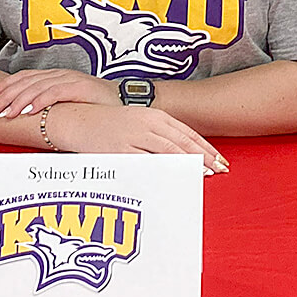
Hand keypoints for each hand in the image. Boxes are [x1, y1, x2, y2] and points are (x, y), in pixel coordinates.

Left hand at [0, 68, 117, 116]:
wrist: (125, 105)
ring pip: (37, 86)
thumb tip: (26, 117)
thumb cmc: (96, 109)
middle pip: (27, 81)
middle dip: (6, 95)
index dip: (6, 85)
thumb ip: (51, 107)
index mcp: (57, 76)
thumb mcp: (68, 106)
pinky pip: (55, 92)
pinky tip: (27, 110)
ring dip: (18, 100)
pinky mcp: (81, 88)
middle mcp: (62, 74)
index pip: (26, 77)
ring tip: (5, 113)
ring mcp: (72, 79)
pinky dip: (39, 101)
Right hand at [43, 102, 228, 173]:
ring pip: (169, 153)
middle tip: (219, 170)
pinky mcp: (121, 150)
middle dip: (204, 158)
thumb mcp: (137, 121)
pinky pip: (146, 164)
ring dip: (188, 165)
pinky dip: (163, 172)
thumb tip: (181, 152)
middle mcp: (147, 124)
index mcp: (154, 116)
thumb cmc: (108, 123)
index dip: (205, 147)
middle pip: (183, 143)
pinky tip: (174, 180)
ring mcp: (135, 137)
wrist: (76, 119)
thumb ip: (158, 134)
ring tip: (203, 176)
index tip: (220, 160)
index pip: (187, 133)